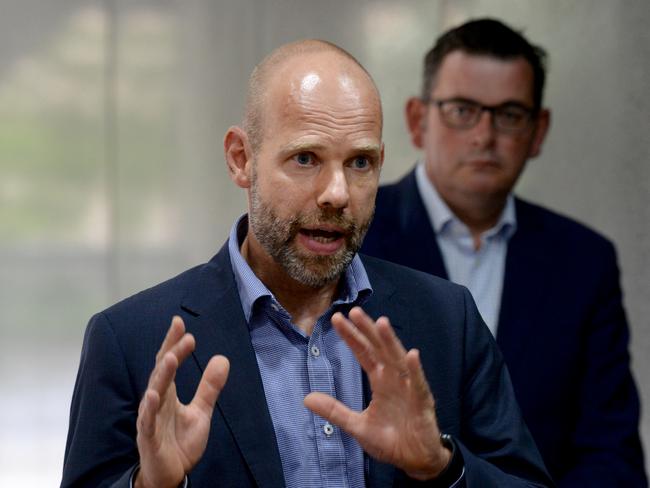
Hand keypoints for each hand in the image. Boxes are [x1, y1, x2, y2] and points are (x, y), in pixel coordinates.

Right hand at [135, 316, 229, 487]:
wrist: (170, 475)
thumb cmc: (180, 443)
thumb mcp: (201, 412)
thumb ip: (209, 387)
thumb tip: (222, 358)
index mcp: (168, 393)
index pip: (169, 362)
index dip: (173, 343)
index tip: (180, 322)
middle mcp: (156, 401)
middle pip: (162, 371)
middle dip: (170, 350)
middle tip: (181, 332)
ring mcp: (150, 418)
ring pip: (154, 391)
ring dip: (162, 374)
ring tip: (170, 356)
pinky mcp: (149, 437)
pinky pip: (147, 421)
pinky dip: (149, 408)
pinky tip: (153, 394)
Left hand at [304, 307, 449, 479]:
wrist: (414, 460)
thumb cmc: (390, 439)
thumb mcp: (357, 426)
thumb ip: (335, 411)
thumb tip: (306, 398)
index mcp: (380, 381)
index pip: (363, 353)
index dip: (351, 337)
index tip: (337, 318)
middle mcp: (394, 378)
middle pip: (379, 349)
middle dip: (367, 330)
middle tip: (354, 311)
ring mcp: (409, 387)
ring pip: (398, 359)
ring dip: (390, 341)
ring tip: (381, 322)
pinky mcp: (422, 402)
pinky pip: (418, 384)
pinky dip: (414, 370)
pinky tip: (411, 355)